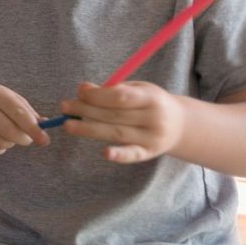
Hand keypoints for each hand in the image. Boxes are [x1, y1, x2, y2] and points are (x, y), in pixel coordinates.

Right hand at [0, 83, 48, 155]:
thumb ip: (28, 112)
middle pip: (10, 132)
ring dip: (10, 143)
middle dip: (24, 139)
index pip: (18, 114)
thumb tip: (46, 124)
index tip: (45, 140)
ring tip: (6, 134)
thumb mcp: (10, 100)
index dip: (33, 129)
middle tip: (27, 139)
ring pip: (2, 143)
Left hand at [62, 81, 182, 163]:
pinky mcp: (149, 153)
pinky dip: (119, 155)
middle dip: (86, 110)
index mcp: (152, 98)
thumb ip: (112, 90)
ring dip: (90, 129)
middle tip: (64, 107)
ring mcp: (153, 138)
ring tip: (68, 125)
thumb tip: (83, 90)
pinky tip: (105, 153)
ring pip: (117, 133)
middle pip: (115, 116)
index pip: (120, 97)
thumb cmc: (149, 102)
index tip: (79, 92)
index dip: (97, 95)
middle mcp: (154, 119)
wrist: (180, 124)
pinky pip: (133, 155)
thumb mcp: (136, 89)